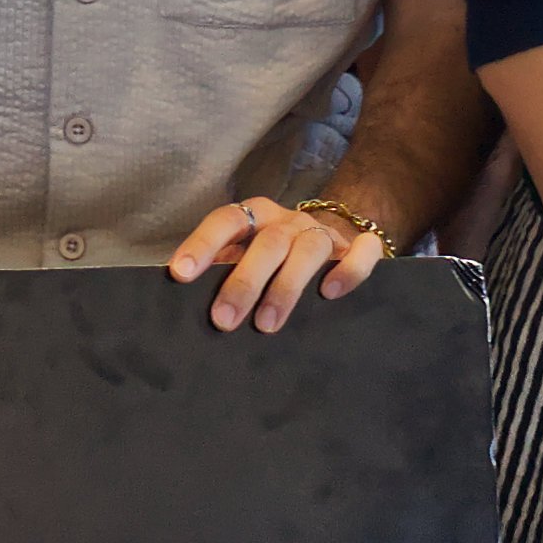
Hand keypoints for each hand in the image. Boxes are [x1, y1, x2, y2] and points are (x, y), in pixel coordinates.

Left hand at [165, 196, 389, 334]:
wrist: (333, 234)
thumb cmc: (275, 257)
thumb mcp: (246, 255)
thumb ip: (223, 270)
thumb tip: (181, 304)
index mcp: (256, 216)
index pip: (225, 220)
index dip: (202, 244)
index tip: (180, 274)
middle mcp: (289, 221)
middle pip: (268, 242)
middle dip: (244, 281)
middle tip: (223, 320)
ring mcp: (324, 232)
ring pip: (309, 249)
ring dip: (287, 287)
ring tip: (267, 325)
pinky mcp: (357, 246)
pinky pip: (363, 251)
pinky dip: (349, 270)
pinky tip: (330, 294)